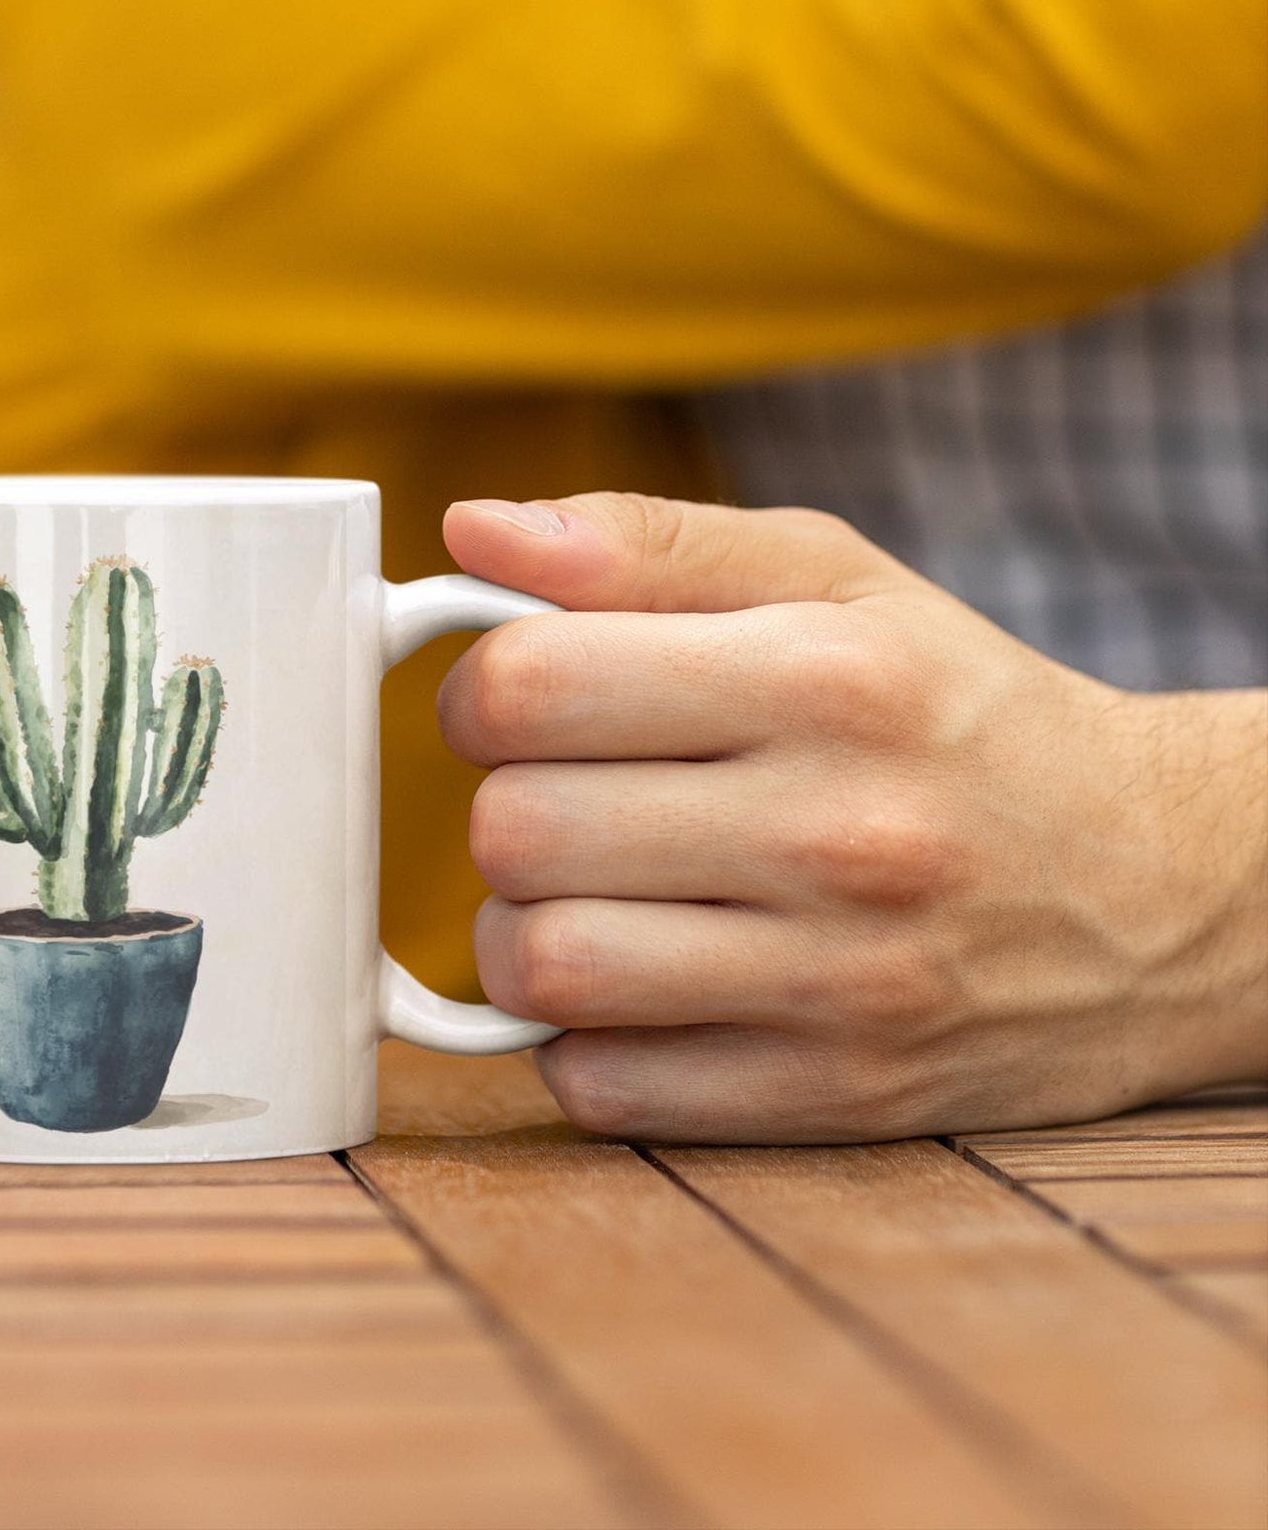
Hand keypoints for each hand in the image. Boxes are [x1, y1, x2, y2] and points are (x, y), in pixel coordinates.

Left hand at [440, 492, 1267, 1140]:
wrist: (1157, 888)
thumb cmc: (956, 709)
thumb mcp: (832, 579)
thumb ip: (647, 543)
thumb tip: (471, 531)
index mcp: (825, 678)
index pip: (531, 683)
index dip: (478, 684)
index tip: (513, 696)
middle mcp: (836, 831)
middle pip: (514, 830)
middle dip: (501, 804)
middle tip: (559, 792)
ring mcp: (839, 982)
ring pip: (542, 967)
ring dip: (521, 930)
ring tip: (586, 890)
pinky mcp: (834, 1098)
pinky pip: (604, 1089)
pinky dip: (583, 1038)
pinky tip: (642, 980)